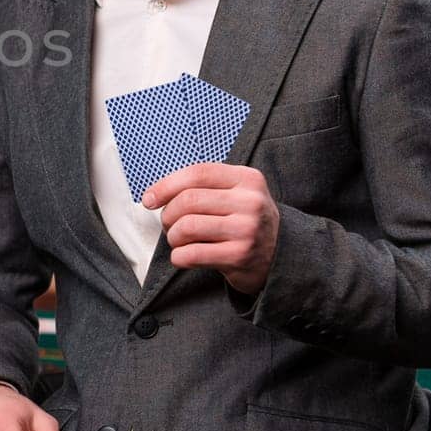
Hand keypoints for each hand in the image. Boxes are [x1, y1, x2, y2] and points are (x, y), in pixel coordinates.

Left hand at [145, 162, 279, 294]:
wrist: (281, 255)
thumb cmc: (245, 220)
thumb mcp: (236, 193)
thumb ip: (203, 186)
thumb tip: (153, 195)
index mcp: (247, 179)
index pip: (197, 173)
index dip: (166, 185)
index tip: (149, 199)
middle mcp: (250, 202)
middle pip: (188, 201)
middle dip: (168, 215)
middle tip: (169, 224)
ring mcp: (247, 230)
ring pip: (187, 227)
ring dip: (173, 237)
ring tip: (178, 240)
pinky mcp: (240, 256)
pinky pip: (192, 254)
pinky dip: (178, 257)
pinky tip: (184, 256)